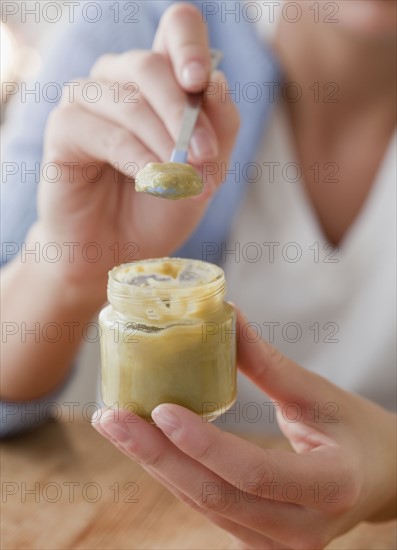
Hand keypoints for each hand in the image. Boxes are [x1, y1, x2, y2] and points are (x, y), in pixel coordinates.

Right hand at [34, 2, 238, 289]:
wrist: (117, 251)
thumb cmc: (159, 209)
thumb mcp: (206, 172)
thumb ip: (220, 129)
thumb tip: (215, 83)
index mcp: (160, 81)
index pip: (176, 29)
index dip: (190, 45)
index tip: (201, 81)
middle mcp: (120, 79)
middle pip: (151, 65)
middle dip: (185, 114)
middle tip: (205, 156)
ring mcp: (88, 99)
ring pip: (130, 100)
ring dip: (164, 141)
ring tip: (183, 180)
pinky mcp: (64, 128)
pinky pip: (105, 133)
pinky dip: (136, 158)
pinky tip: (151, 180)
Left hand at [92, 308, 395, 548]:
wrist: (381, 477)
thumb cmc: (357, 432)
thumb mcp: (318, 394)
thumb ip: (268, 363)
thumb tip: (225, 315)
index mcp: (330, 487)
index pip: (255, 474)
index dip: (204, 444)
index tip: (159, 408)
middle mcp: (301, 530)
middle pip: (215, 497)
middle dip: (156, 457)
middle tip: (111, 418)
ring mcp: (278, 544)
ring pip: (204, 506)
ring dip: (156, 465)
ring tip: (116, 426)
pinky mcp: (259, 540)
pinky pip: (208, 507)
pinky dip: (175, 474)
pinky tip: (147, 444)